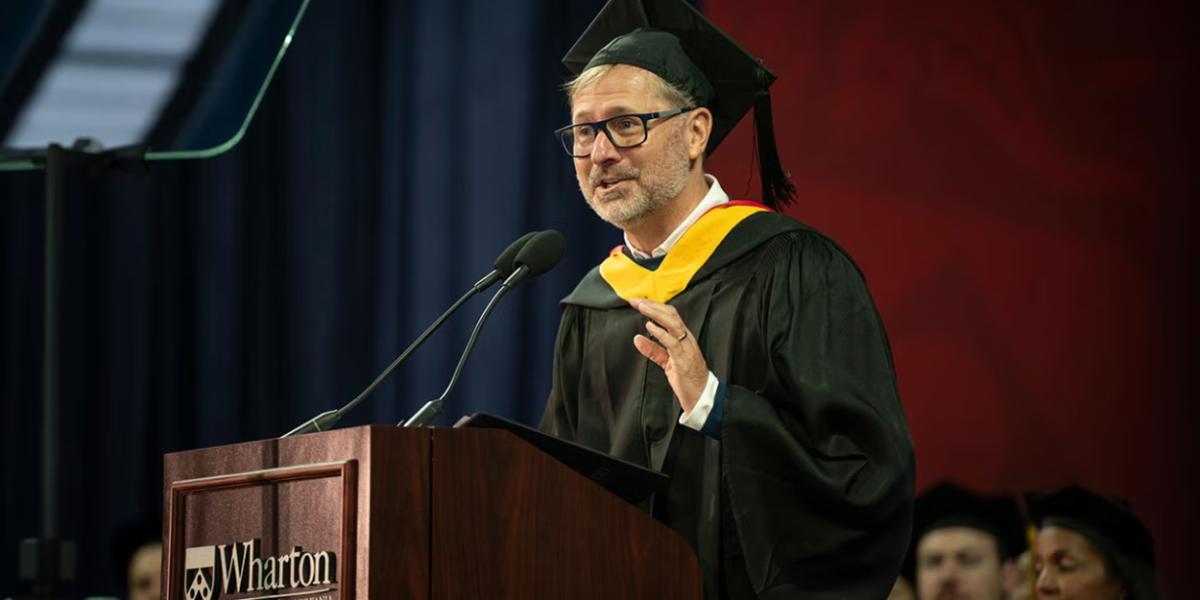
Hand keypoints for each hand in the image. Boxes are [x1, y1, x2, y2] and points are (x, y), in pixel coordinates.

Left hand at [629, 297, 708, 413]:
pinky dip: (660, 333)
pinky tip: (649, 326)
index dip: (654, 306)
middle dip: (653, 305)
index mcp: (683, 338)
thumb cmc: (687, 378)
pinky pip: (672, 342)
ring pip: (673, 323)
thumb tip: (637, 339)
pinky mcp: (684, 359)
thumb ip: (653, 349)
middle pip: (671, 314)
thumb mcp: (666, 361)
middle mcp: (686, 339)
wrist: (702, 395)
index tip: (639, 302)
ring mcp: (686, 348)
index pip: (670, 315)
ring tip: (642, 307)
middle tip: (636, 300)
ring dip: (656, 313)